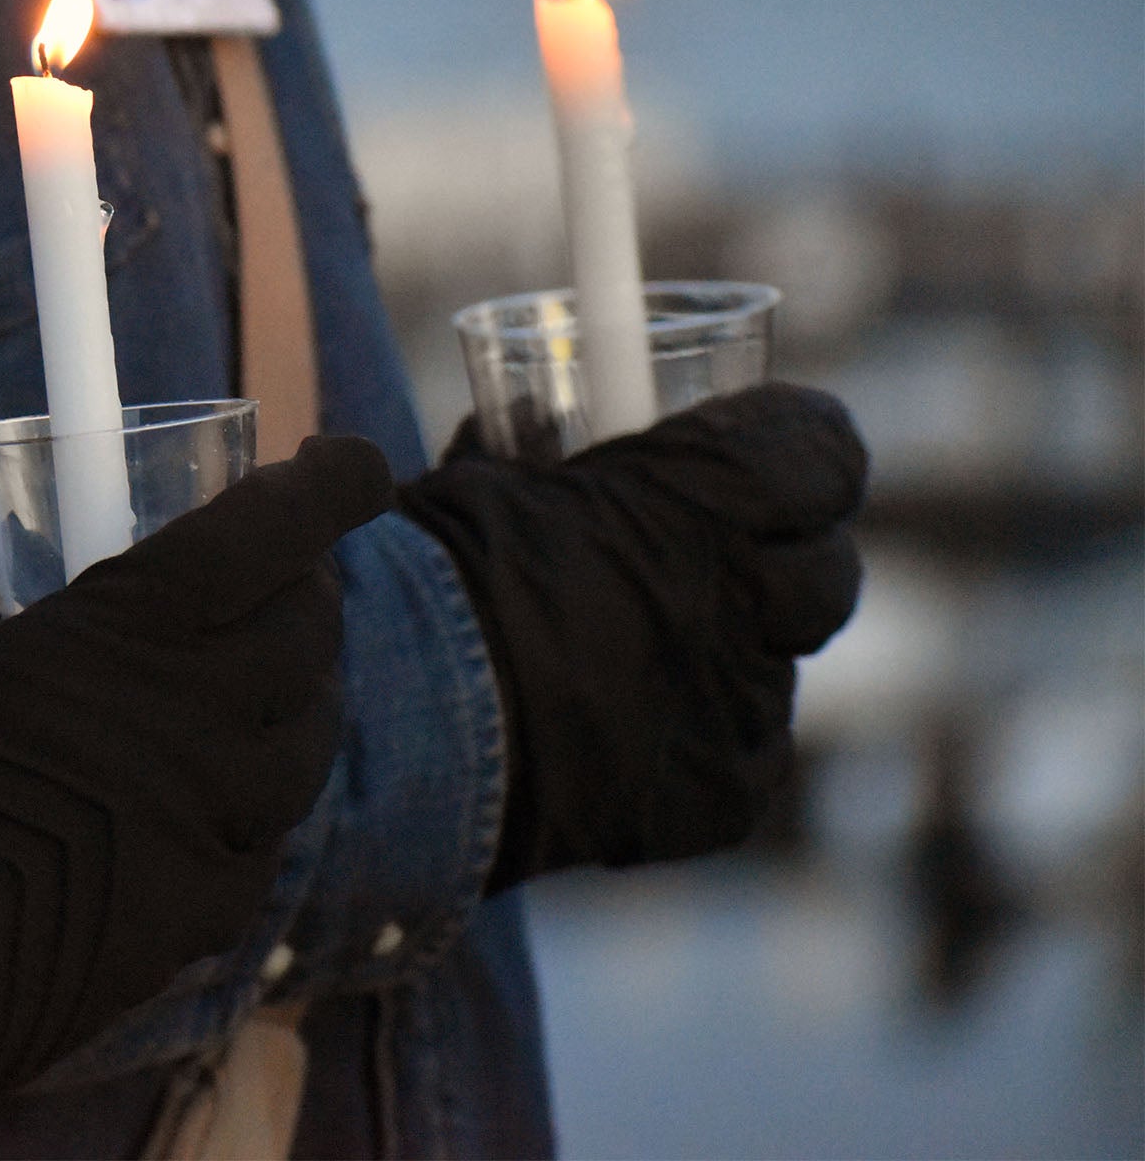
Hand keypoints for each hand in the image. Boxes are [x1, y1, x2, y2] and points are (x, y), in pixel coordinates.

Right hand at [0, 436, 394, 1110]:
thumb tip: (1, 617)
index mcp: (132, 626)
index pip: (281, 527)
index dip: (336, 481)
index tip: (344, 461)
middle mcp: (202, 714)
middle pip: (312, 627)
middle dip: (303, 585)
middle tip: (270, 576)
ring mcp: (218, 821)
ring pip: (310, 734)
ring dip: (292, 690)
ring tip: (246, 680)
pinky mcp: (209, 910)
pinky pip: (264, 835)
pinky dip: (249, 800)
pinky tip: (197, 800)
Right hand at [400, 382, 867, 890]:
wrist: (392, 717)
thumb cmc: (427, 577)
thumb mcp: (493, 477)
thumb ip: (555, 454)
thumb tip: (543, 424)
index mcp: (704, 497)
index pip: (823, 451)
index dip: (797, 448)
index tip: (762, 450)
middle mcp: (747, 599)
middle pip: (827, 570)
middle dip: (782, 561)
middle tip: (716, 561)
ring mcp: (741, 705)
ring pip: (779, 669)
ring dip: (730, 656)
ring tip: (638, 660)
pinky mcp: (722, 795)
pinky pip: (743, 755)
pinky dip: (699, 743)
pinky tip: (625, 737)